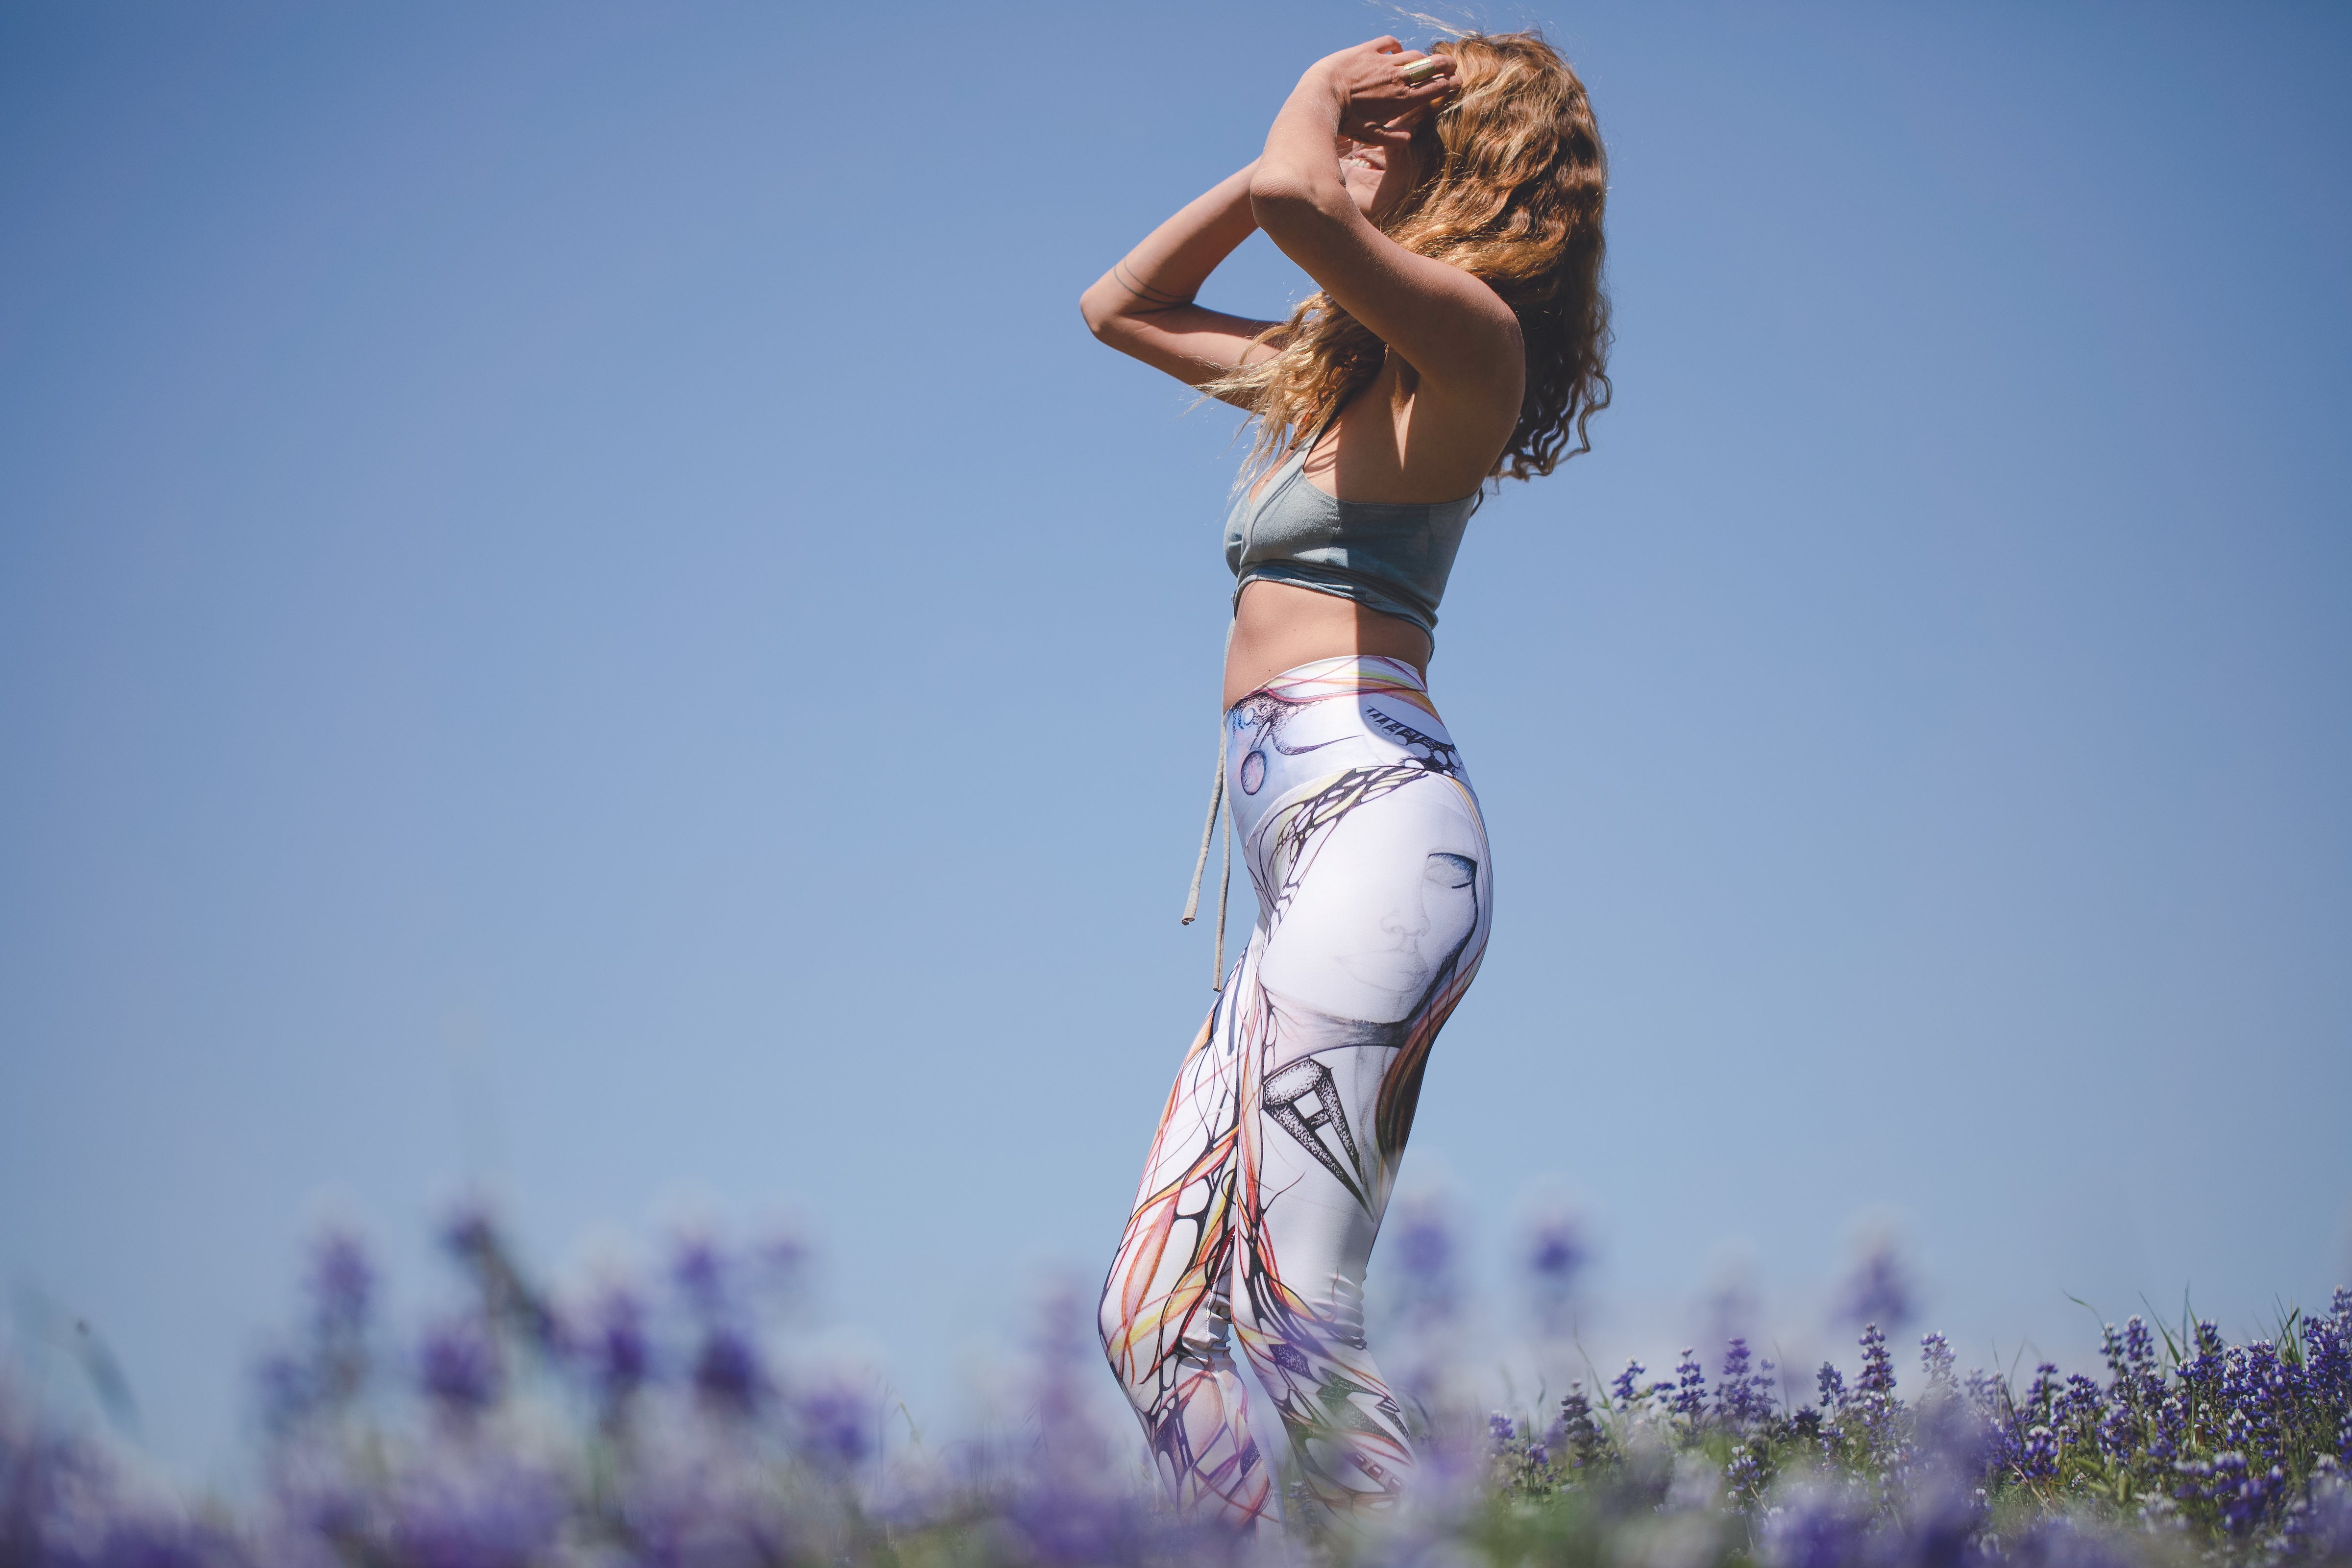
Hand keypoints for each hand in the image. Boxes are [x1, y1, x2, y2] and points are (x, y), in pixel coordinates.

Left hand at [1310, 37, 1455, 145]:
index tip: (1457, 82)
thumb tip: (1410, 137)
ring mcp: (1384, 61)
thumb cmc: (1347, 121)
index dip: (1450, 84)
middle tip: (1452, 66)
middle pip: (1431, 66)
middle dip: (1446, 65)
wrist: (1324, 96)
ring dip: (1424, 56)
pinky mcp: (1368, 50)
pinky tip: (1396, 49)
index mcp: (1403, 100)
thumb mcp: (1372, 136)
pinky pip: (1389, 42)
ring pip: (1413, 55)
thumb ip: (1393, 138)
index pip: (1435, 88)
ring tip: (1428, 59)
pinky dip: (1396, 45)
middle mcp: (1398, 78)